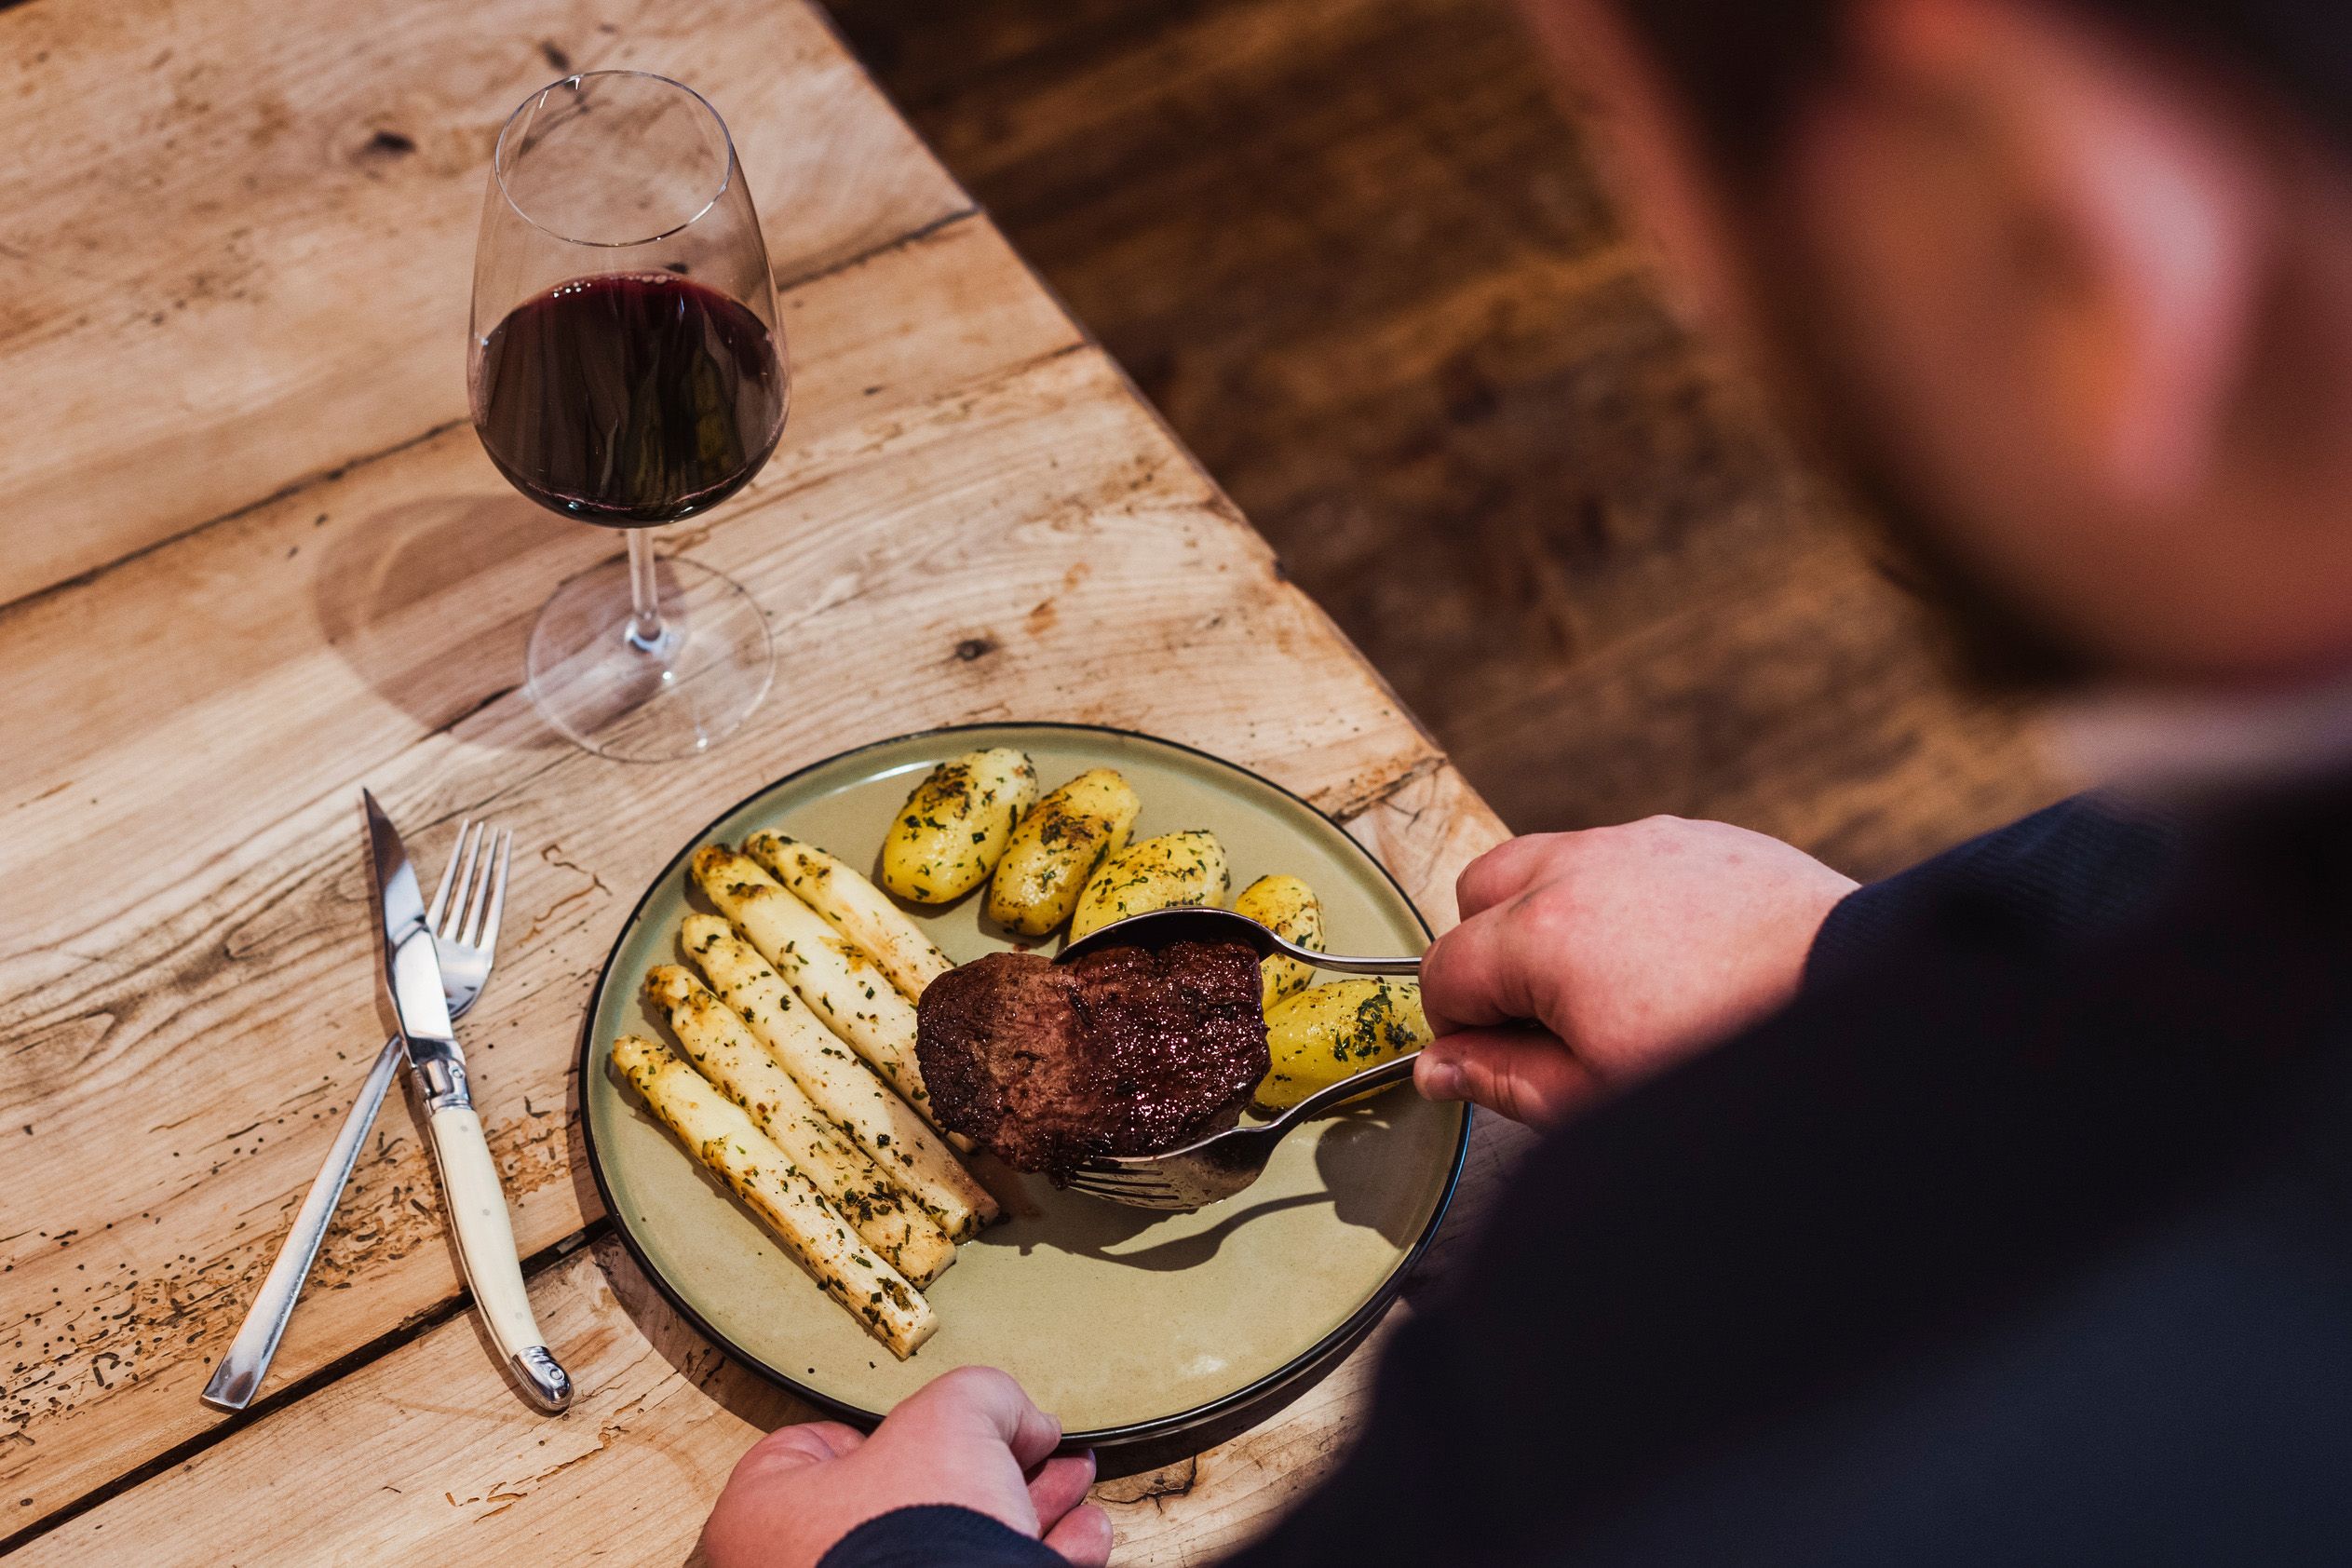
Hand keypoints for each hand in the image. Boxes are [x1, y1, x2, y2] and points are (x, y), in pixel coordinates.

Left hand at [699, 1366, 1111, 1567]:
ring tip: (1071, 1491)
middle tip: (1033, 1453)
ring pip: (953, 1548)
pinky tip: (1077, 1542)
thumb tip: (1018, 1420)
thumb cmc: (911, 1539)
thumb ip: (983, 1397)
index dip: (895, 1425)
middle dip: (989, 1470)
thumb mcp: (954, 1417)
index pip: (820, 1447)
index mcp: (767, 1514)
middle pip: (909, 1498)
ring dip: (1026, 1513)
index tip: (950, 1421)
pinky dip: (1032, 1558)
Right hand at [1415, 816, 1856, 1125]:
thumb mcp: (1596, 1095)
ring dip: (1547, 916)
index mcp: (1542, 935)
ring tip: (1599, 984)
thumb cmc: (1729, 1054)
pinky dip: (1616, 895)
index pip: (1444, 969)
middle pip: (1480, 893)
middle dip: (1488, 953)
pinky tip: (1663, 957)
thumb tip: (1439, 1069)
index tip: (1491, 1056)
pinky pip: (1621, 854)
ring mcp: (1640, 841)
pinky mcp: (1695, 835)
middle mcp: (1580, 867)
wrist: (1853, 1000)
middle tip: (1537, 1015)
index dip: (1456, 1024)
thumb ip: (1503, 1079)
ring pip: (1548, 862)